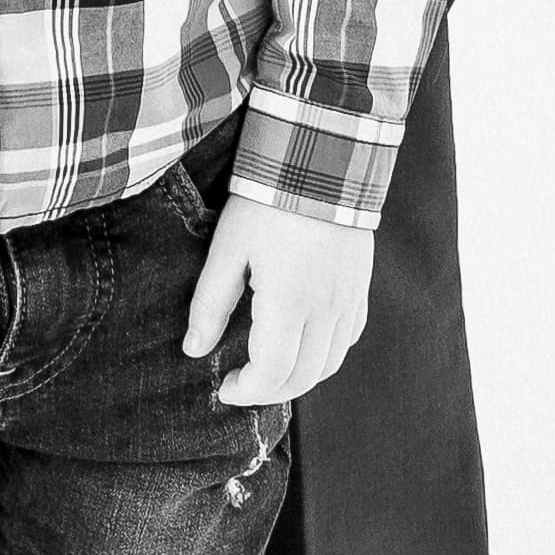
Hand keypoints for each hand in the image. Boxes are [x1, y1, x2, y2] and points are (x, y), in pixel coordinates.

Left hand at [184, 199, 375, 405]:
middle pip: (302, 377)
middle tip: (240, 384)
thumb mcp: (227, 250)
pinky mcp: (360, 289)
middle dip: (268, 392)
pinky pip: (347, 340)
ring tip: (267, 370)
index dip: (246, 391)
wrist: (321, 162)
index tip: (224, 387)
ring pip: (329, 365)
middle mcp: (326, 309)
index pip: (272, 372)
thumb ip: (210, 304)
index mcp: (289, 302)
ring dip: (296, 379)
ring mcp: (349, 301)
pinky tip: (300, 346)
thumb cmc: (267, 202)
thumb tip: (194, 350)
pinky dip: (323, 356)